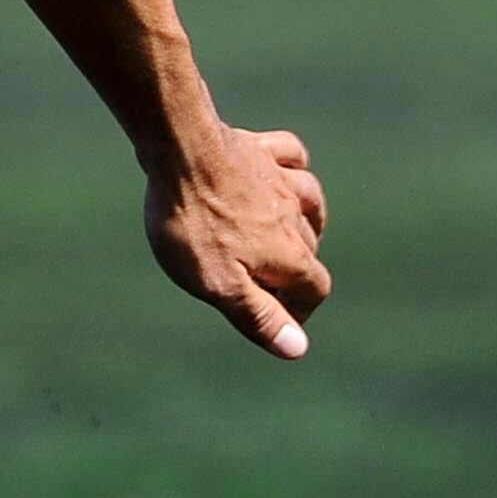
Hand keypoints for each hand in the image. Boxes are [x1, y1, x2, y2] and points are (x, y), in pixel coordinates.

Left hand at [142, 112, 330, 358]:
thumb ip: (258, 316)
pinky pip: (292, 157)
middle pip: (309, 249)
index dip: (299, 309)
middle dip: (294, 268)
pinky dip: (294, 166)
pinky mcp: (260, 148)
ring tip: (287, 232)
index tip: (279, 318)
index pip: (314, 289)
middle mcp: (296, 217)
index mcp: (290, 255)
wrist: (182, 150)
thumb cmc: (194, 223)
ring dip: (307, 218)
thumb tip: (297, 349)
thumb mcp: (219, 284)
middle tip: (265, 280)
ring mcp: (280, 179)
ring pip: (311, 201)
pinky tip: (283, 171)